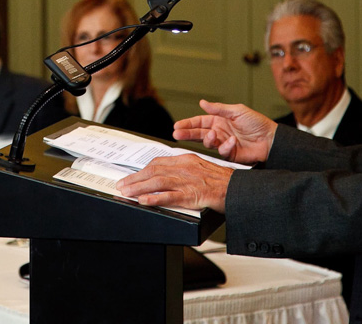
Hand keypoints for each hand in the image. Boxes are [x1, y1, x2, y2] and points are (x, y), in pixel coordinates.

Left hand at [116, 155, 233, 212]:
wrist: (239, 189)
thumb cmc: (223, 181)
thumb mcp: (201, 169)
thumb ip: (185, 170)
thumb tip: (168, 177)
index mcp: (186, 160)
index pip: (158, 163)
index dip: (142, 170)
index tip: (132, 176)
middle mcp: (185, 167)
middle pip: (154, 171)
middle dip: (135, 178)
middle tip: (122, 185)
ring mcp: (188, 181)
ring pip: (158, 182)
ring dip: (139, 187)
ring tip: (126, 192)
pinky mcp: (193, 195)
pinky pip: (170, 196)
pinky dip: (155, 198)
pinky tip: (144, 201)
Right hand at [172, 100, 276, 163]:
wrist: (271, 140)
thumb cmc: (257, 123)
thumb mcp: (237, 111)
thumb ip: (218, 109)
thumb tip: (202, 102)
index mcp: (219, 120)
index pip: (199, 122)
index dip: (188, 123)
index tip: (177, 126)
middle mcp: (219, 132)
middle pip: (198, 133)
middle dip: (187, 134)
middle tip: (176, 134)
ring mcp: (224, 143)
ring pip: (208, 143)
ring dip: (208, 139)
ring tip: (212, 135)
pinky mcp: (230, 154)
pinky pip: (222, 152)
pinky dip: (225, 147)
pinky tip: (232, 142)